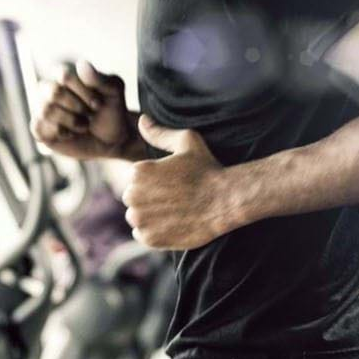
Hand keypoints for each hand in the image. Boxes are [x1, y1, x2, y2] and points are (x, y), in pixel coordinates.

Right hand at [31, 60, 136, 160]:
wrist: (112, 141)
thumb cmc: (111, 111)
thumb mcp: (114, 92)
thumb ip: (100, 78)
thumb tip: (81, 64)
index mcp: (65, 76)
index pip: (63, 75)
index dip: (83, 91)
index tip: (99, 104)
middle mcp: (50, 90)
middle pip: (54, 92)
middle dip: (78, 107)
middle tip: (90, 114)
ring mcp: (43, 109)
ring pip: (46, 110)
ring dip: (72, 121)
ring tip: (83, 125)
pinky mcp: (40, 129)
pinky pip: (40, 128)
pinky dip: (61, 133)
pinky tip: (71, 134)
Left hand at [124, 115, 241, 249]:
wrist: (225, 201)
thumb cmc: (207, 169)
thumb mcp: (187, 141)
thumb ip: (160, 133)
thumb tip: (142, 120)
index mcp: (138, 171)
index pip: (136, 178)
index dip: (154, 180)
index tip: (172, 183)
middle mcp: (133, 195)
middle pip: (133, 198)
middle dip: (148, 197)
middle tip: (173, 198)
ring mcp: (140, 218)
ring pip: (135, 217)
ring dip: (149, 215)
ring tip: (172, 211)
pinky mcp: (149, 238)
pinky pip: (141, 234)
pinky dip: (153, 232)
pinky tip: (171, 224)